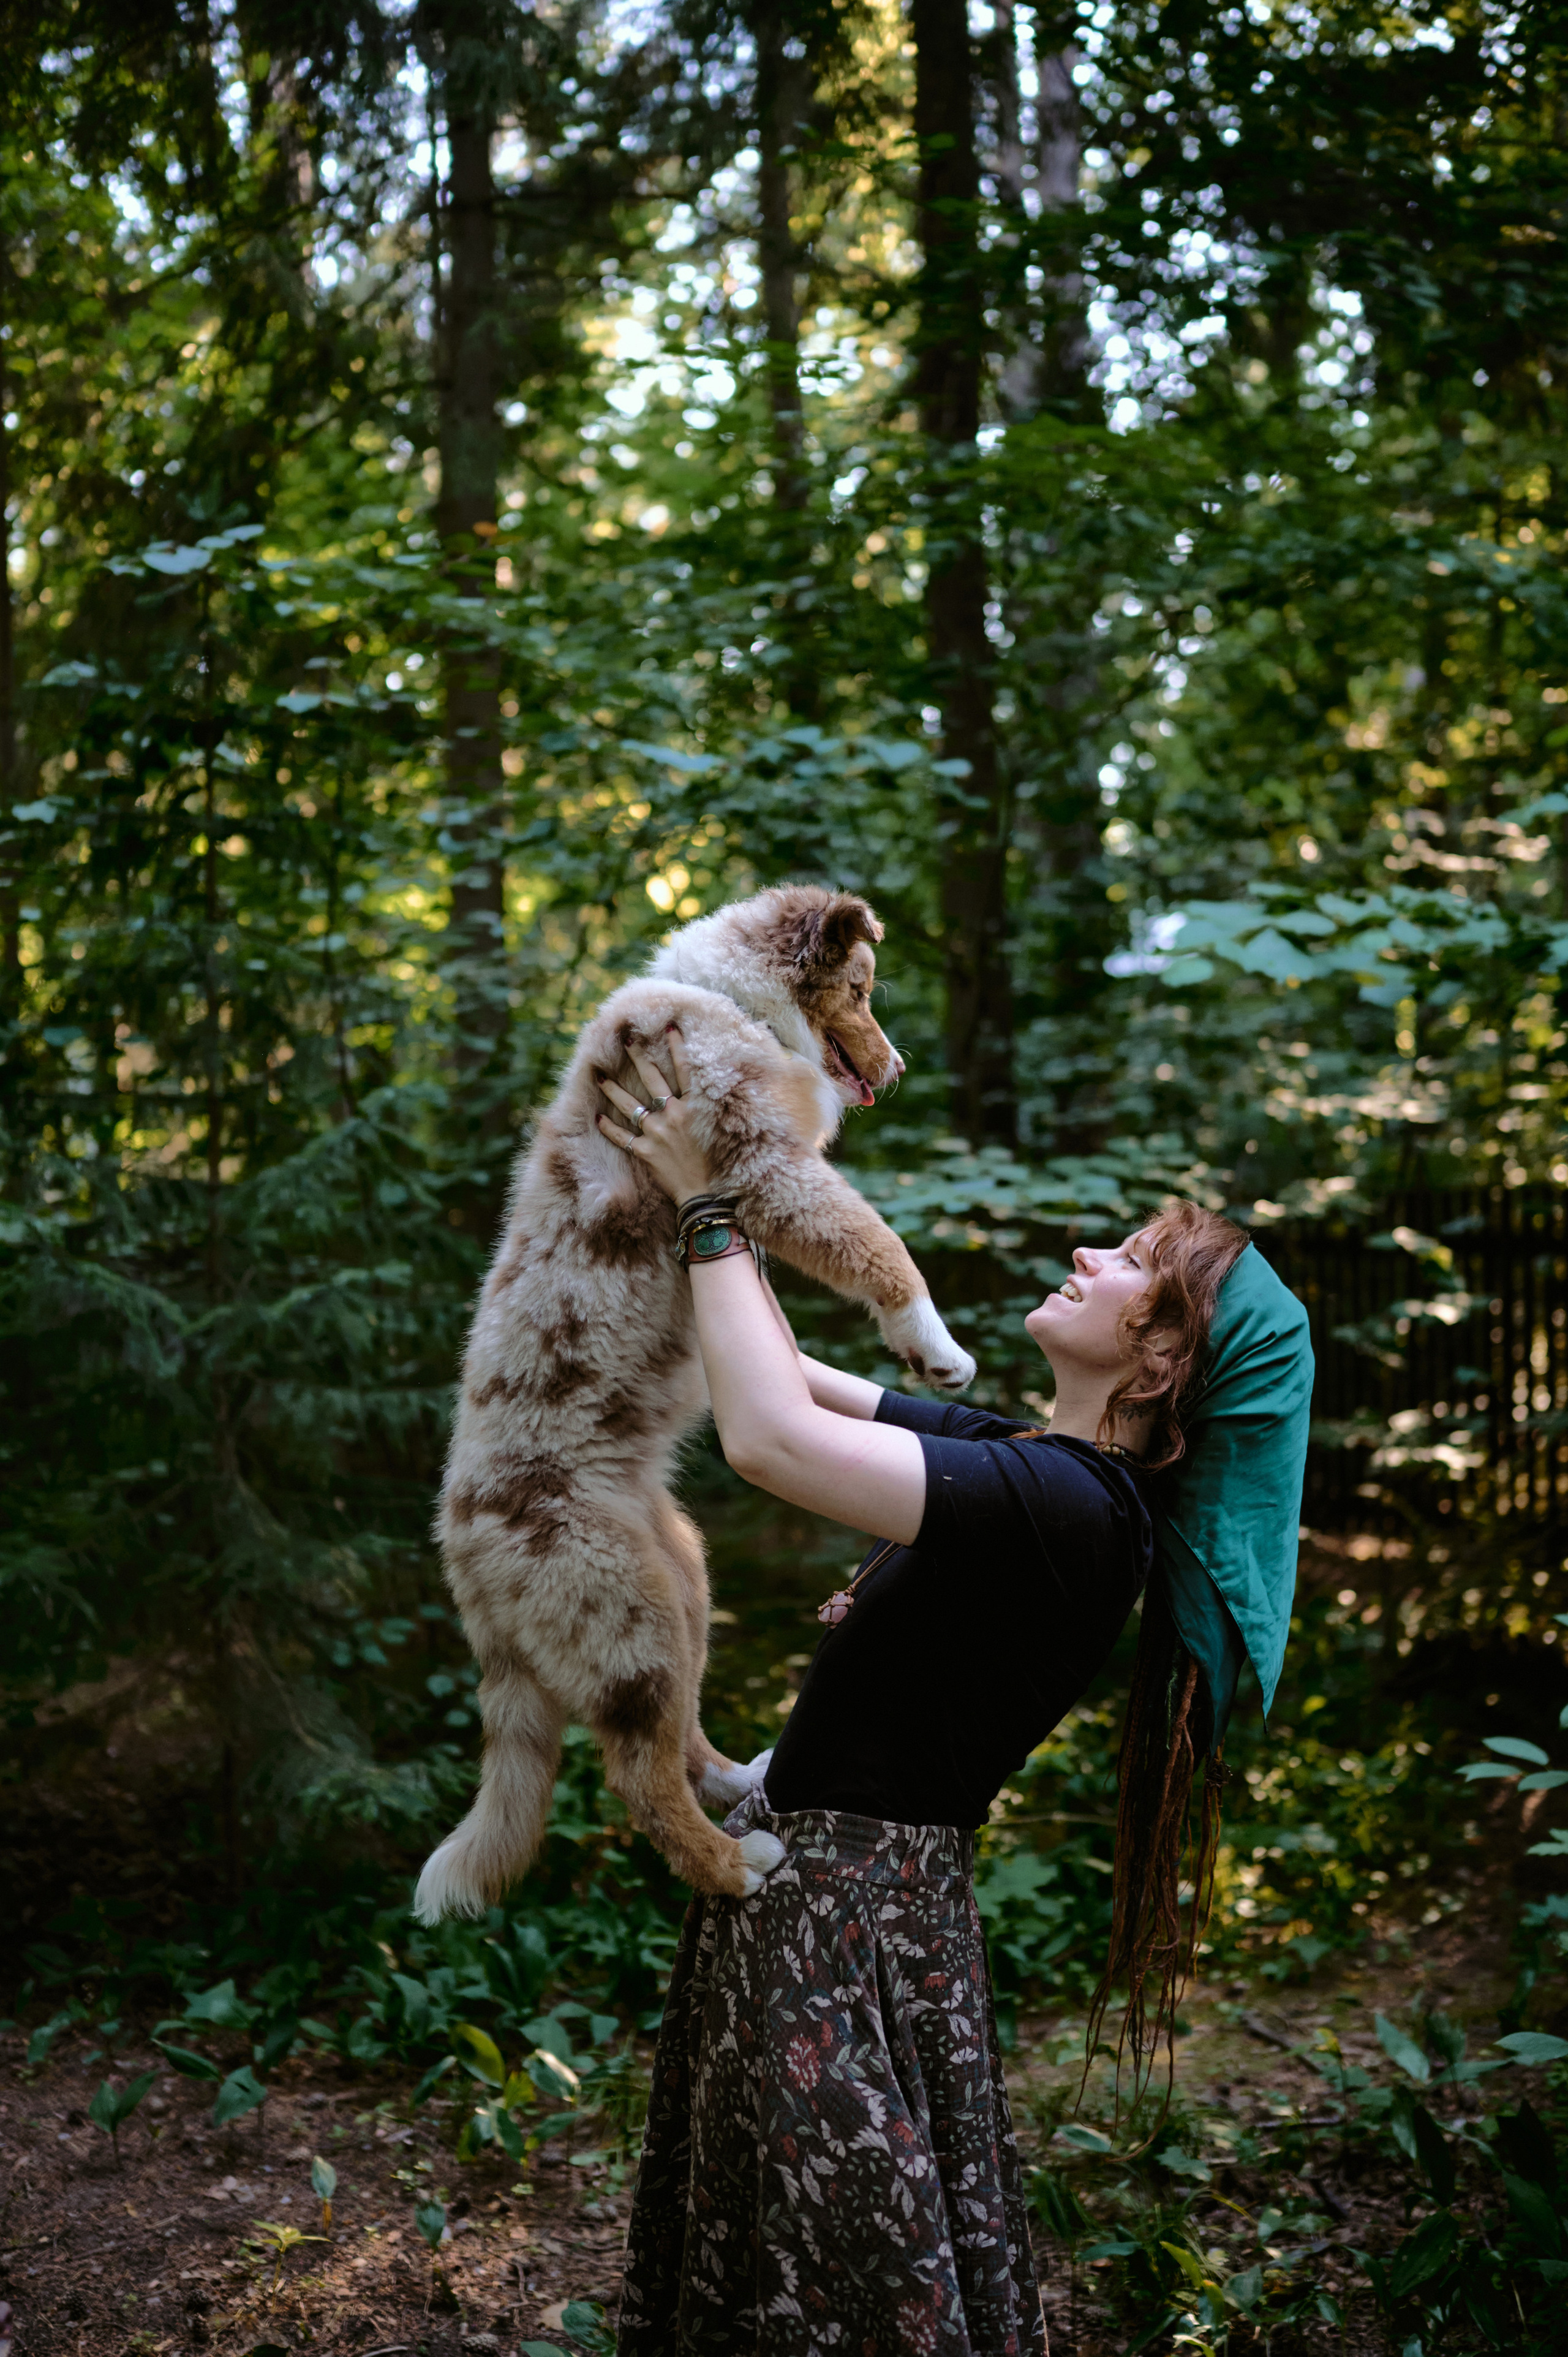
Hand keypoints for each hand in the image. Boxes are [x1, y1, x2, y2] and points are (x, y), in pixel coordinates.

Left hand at [596, 1028, 718, 1203]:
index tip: (668, 1026)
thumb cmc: (716, 1163)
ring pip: (630, 1106)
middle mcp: (672, 1116)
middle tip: (625, 1040)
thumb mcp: (718, 1128)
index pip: (684, 1070)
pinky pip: (622, 1137)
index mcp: (693, 1108)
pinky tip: (599, 1118)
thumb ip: (709, 1107)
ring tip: (599, 1076)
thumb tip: (707, 1087)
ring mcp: (656, 1133)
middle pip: (653, 1079)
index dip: (677, 1047)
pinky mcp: (645, 1152)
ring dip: (613, 1089)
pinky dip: (609, 1128)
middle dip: (638, 1057)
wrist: (703, 1194)